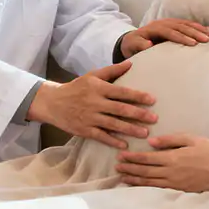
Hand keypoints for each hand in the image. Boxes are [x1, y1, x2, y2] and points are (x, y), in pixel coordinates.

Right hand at [27, 61, 157, 149]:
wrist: (53, 102)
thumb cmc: (76, 87)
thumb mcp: (92, 76)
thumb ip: (112, 70)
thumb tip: (131, 63)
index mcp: (98, 88)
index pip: (122, 92)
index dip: (137, 96)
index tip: (152, 100)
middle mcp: (95, 103)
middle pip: (120, 109)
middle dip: (139, 114)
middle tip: (155, 119)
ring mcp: (90, 117)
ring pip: (113, 124)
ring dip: (130, 129)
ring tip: (145, 133)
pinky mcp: (84, 130)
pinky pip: (101, 136)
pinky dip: (113, 141)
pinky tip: (125, 144)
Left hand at [115, 133, 208, 191]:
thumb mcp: (191, 138)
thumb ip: (170, 140)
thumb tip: (151, 142)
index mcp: (173, 158)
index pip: (147, 159)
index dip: (133, 158)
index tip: (121, 156)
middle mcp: (172, 172)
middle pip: (145, 172)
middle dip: (130, 169)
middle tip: (116, 167)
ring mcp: (176, 183)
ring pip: (150, 182)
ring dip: (135, 180)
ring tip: (122, 178)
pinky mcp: (181, 190)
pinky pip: (160, 189)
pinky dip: (147, 188)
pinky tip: (140, 186)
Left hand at [120, 18, 208, 58]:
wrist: (131, 39)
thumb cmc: (133, 45)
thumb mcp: (132, 46)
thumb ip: (139, 45)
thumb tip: (148, 44)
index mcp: (153, 28)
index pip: (169, 32)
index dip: (181, 37)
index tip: (192, 43)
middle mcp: (162, 23)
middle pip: (180, 26)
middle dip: (193, 32)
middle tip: (206, 39)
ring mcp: (168, 22)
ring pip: (185, 24)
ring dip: (197, 29)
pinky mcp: (172, 24)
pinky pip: (186, 24)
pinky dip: (196, 26)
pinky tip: (206, 31)